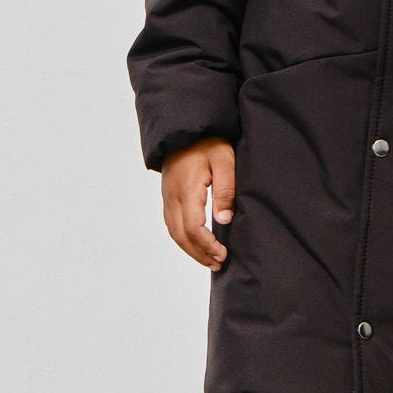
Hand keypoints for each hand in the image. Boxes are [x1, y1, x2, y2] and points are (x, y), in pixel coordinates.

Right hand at [161, 136, 235, 267]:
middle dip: (199, 254)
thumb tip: (223, 221)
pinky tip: (195, 244)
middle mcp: (172, 197)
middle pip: (181, 236)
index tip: (223, 254)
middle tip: (219, 264)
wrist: (186, 128)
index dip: (207, 245)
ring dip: (190, 250)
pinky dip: (182, 239)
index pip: (193, 228)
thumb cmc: (208, 143)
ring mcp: (167, 197)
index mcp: (187, 189)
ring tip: (209, 260)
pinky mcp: (167, 196)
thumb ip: (225, 190)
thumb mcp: (225, 161)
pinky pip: (171, 224)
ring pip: (173, 233)